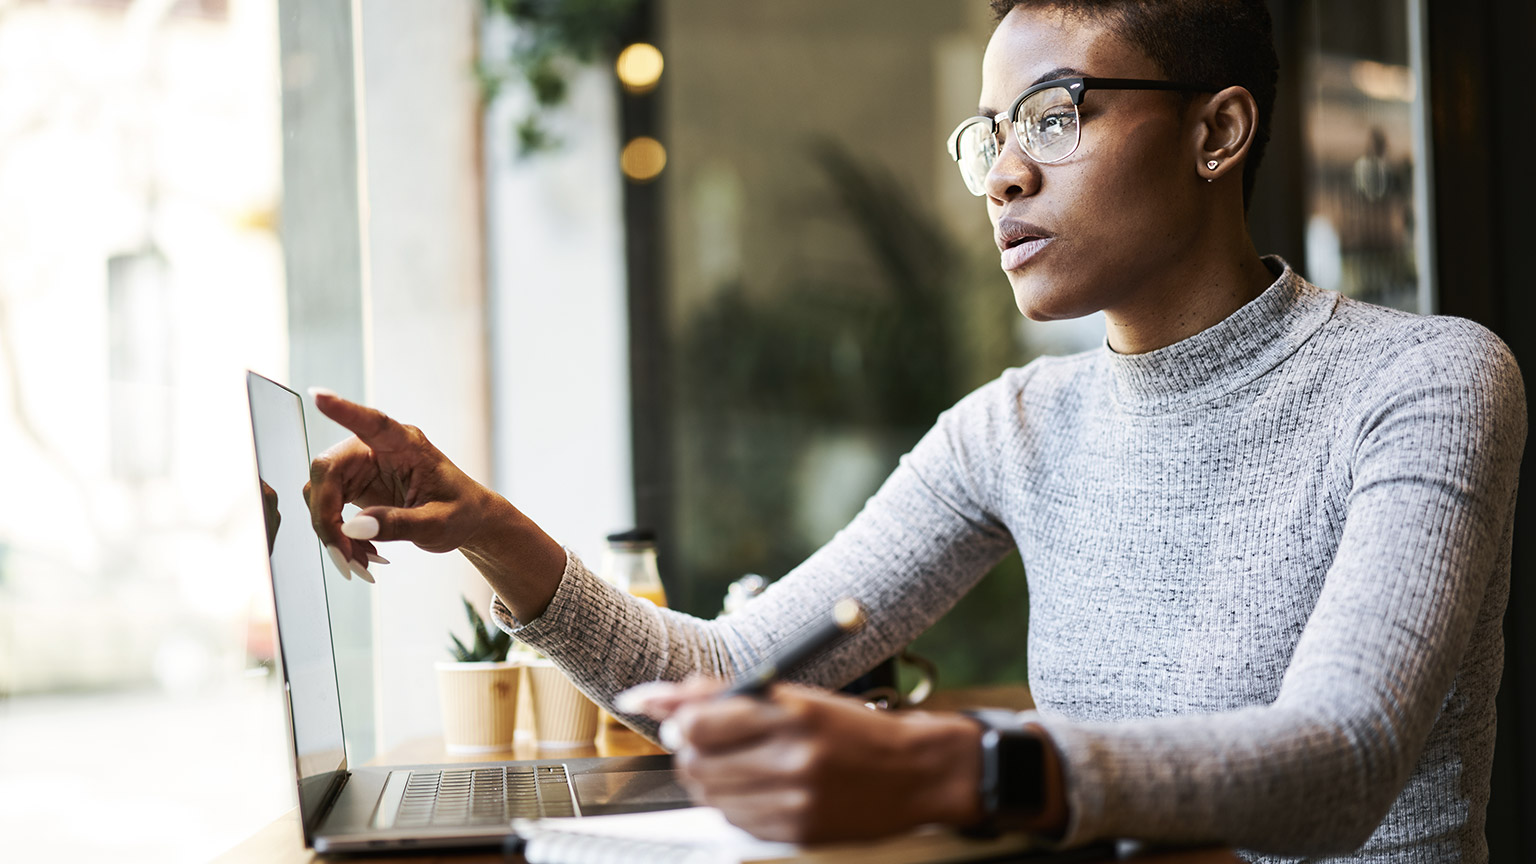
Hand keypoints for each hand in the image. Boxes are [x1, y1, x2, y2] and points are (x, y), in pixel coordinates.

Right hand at [304, 389, 505, 574]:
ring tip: (358, 560)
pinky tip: (360, 553)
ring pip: (321, 491)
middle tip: (344, 554)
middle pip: (329, 469)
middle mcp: (377, 449)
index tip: (319, 396)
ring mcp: (362, 466)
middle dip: (326, 515)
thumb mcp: (438, 523)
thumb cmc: (460, 511)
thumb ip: (399, 524)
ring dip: (331, 530)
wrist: (466, 519)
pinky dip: (337, 534)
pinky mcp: (354, 486)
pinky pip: (328, 507)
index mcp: (406, 444)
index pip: (372, 422)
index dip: (344, 410)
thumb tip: (353, 528)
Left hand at [624, 678, 983, 843]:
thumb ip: (729, 693)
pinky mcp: (797, 831)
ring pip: (709, 794)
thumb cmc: (854, 729)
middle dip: (688, 749)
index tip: (670, 716)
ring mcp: (795, 800)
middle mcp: (793, 758)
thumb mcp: (797, 696)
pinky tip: (754, 787)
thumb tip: (665, 695)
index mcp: (794, 713)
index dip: (676, 719)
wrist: (913, 774)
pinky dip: (731, 803)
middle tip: (702, 740)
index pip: (701, 722)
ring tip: (736, 763)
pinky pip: (734, 820)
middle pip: (697, 762)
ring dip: (707, 777)